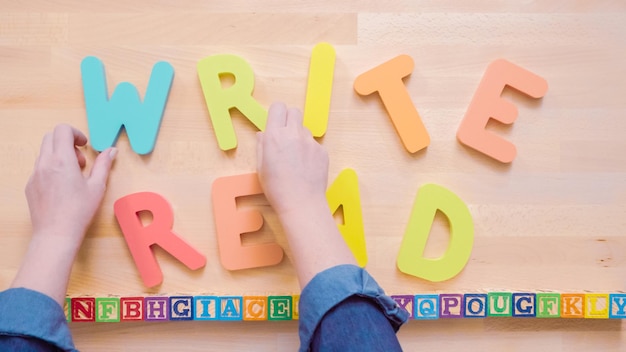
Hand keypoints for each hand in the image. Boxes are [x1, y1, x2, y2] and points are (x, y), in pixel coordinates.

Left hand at [25, 124, 115, 244]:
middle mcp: (45, 163)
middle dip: (67, 142)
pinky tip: (62, 187)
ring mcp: (34, 174)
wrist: (56, 234)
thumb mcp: (97, 186)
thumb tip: (111, 150)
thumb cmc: (78, 211)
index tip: (84, 145)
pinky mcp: (30, 185)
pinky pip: (39, 167)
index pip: (62, 130)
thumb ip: (104, 164)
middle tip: (80, 161)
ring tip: (72, 175)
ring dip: (59, 155)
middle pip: (50, 137)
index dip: (75, 133)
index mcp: (62, 160)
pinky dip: (51, 168)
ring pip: (44, 152)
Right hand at [257, 102, 328, 215]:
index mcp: (275, 136)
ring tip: (295, 157)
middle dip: (289, 119)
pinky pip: (314, 144)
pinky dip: (309, 151)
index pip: (278, 107)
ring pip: (305, 129)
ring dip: (299, 137)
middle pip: (294, 111)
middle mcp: (294, 134)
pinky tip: (305, 167)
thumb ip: (262, 146)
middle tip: (285, 135)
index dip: (276, 114)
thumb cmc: (277, 188)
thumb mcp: (261, 167)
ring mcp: (310, 142)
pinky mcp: (322, 151)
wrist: (301, 203)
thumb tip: (263, 134)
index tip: (275, 122)